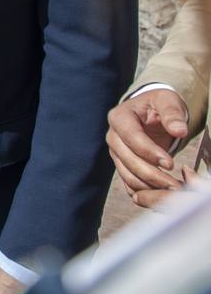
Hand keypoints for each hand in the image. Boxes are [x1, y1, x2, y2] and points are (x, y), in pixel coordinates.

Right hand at [105, 88, 188, 207]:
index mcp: (119, 117)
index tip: (170, 164)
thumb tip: (179, 130)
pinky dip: (145, 191)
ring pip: (127, 174)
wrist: (150, 113)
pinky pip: (129, 182)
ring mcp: (116, 153)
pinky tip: (162, 193)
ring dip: (149, 185)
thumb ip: (173, 113)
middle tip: (175, 184)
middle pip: (127, 160)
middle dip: (151, 174)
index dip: (149, 152)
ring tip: (172, 190)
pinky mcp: (122, 165)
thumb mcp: (167, 100)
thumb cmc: (158, 105)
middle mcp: (113, 136)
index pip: (131, 137)